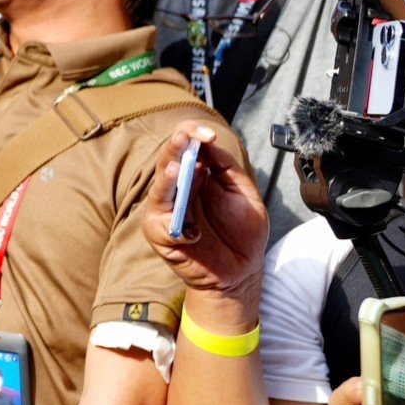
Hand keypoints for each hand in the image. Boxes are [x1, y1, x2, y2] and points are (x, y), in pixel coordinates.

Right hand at [141, 124, 266, 302]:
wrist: (242, 271)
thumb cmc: (242, 232)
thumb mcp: (245, 195)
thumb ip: (228, 169)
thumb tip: (209, 145)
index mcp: (195, 174)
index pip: (185, 144)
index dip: (192, 133)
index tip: (208, 135)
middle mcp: (177, 188)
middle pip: (167, 161)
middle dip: (175, 148)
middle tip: (184, 139)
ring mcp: (166, 211)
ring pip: (159, 190)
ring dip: (167, 180)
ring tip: (177, 170)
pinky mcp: (162, 235)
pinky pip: (162, 227)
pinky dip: (176, 228)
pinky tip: (194, 233)